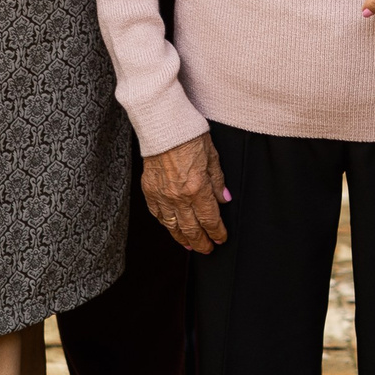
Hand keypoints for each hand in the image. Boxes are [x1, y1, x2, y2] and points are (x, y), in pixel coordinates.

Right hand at [142, 132, 230, 252]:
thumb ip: (218, 182)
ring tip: (190, 245)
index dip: (217, 232)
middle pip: (191, 229)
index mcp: (197, 188)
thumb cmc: (189, 135)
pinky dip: (166, 224)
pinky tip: (171, 227)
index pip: (210, 220)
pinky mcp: (149, 190)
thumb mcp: (212, 156)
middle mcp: (178, 197)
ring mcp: (161, 195)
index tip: (221, 238)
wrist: (162, 124)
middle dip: (202, 242)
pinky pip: (158, 214)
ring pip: (173, 226)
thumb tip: (225, 200)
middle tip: (208, 249)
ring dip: (183, 238)